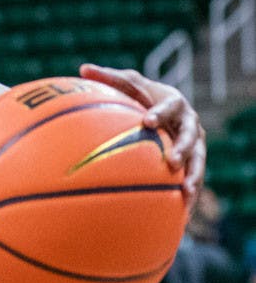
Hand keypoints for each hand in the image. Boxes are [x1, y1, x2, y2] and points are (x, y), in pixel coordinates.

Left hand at [80, 63, 205, 201]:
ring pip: (199, 162)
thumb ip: (108, 78)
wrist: (166, 108)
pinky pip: (194, 180)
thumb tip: (83, 68)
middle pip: (192, 137)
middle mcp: (190, 125)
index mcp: (175, 104)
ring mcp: (195, 145)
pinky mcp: (193, 163)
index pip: (169, 107)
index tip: (146, 121)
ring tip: (185, 192)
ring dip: (194, 176)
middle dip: (183, 149)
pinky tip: (183, 214)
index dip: (159, 113)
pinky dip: (190, 195)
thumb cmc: (142, 95)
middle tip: (171, 161)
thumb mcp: (127, 84)